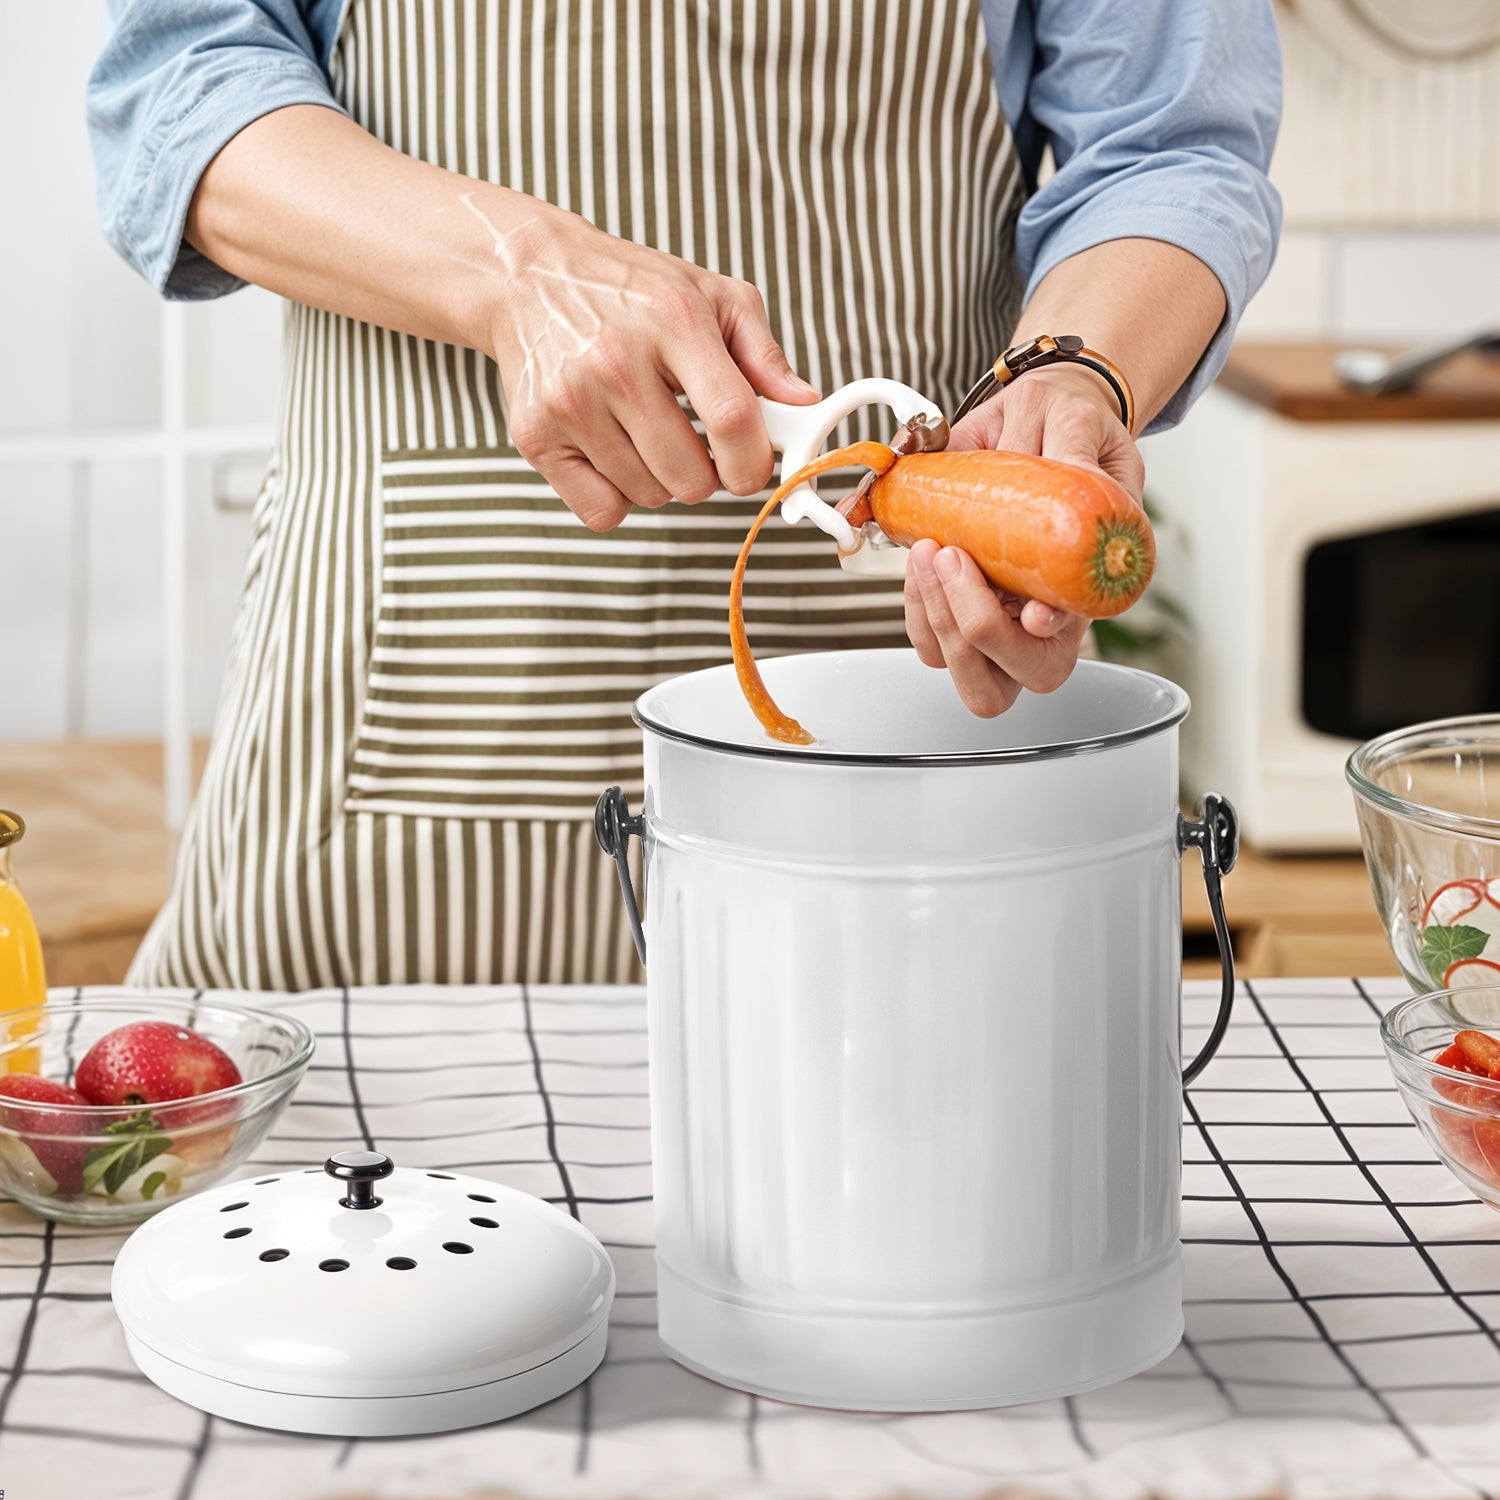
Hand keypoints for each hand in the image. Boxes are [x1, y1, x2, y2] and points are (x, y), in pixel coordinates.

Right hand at [477, 198, 819, 528]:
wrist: (531, 275)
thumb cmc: (632, 291)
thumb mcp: (711, 296)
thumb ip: (764, 354)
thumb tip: (805, 404)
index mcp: (673, 322)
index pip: (732, 420)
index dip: (753, 462)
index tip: (750, 466)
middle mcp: (617, 363)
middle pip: (691, 478)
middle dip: (706, 474)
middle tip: (690, 438)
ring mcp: (571, 402)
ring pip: (649, 497)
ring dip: (658, 479)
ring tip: (644, 431)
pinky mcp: (535, 434)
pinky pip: (601, 511)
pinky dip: (616, 497)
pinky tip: (613, 453)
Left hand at [904, 364, 1144, 716]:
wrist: (1040, 421)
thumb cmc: (1069, 432)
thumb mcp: (1079, 424)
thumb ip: (1075, 449)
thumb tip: (1068, 471)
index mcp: (1085, 589)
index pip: (1062, 645)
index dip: (1042, 637)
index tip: (1032, 610)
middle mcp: (1040, 621)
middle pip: (1002, 682)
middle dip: (969, 628)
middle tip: (952, 558)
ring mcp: (996, 622)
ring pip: (955, 663)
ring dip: (933, 614)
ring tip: (930, 550)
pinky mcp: (957, 607)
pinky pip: (927, 636)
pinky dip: (916, 601)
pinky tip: (922, 557)